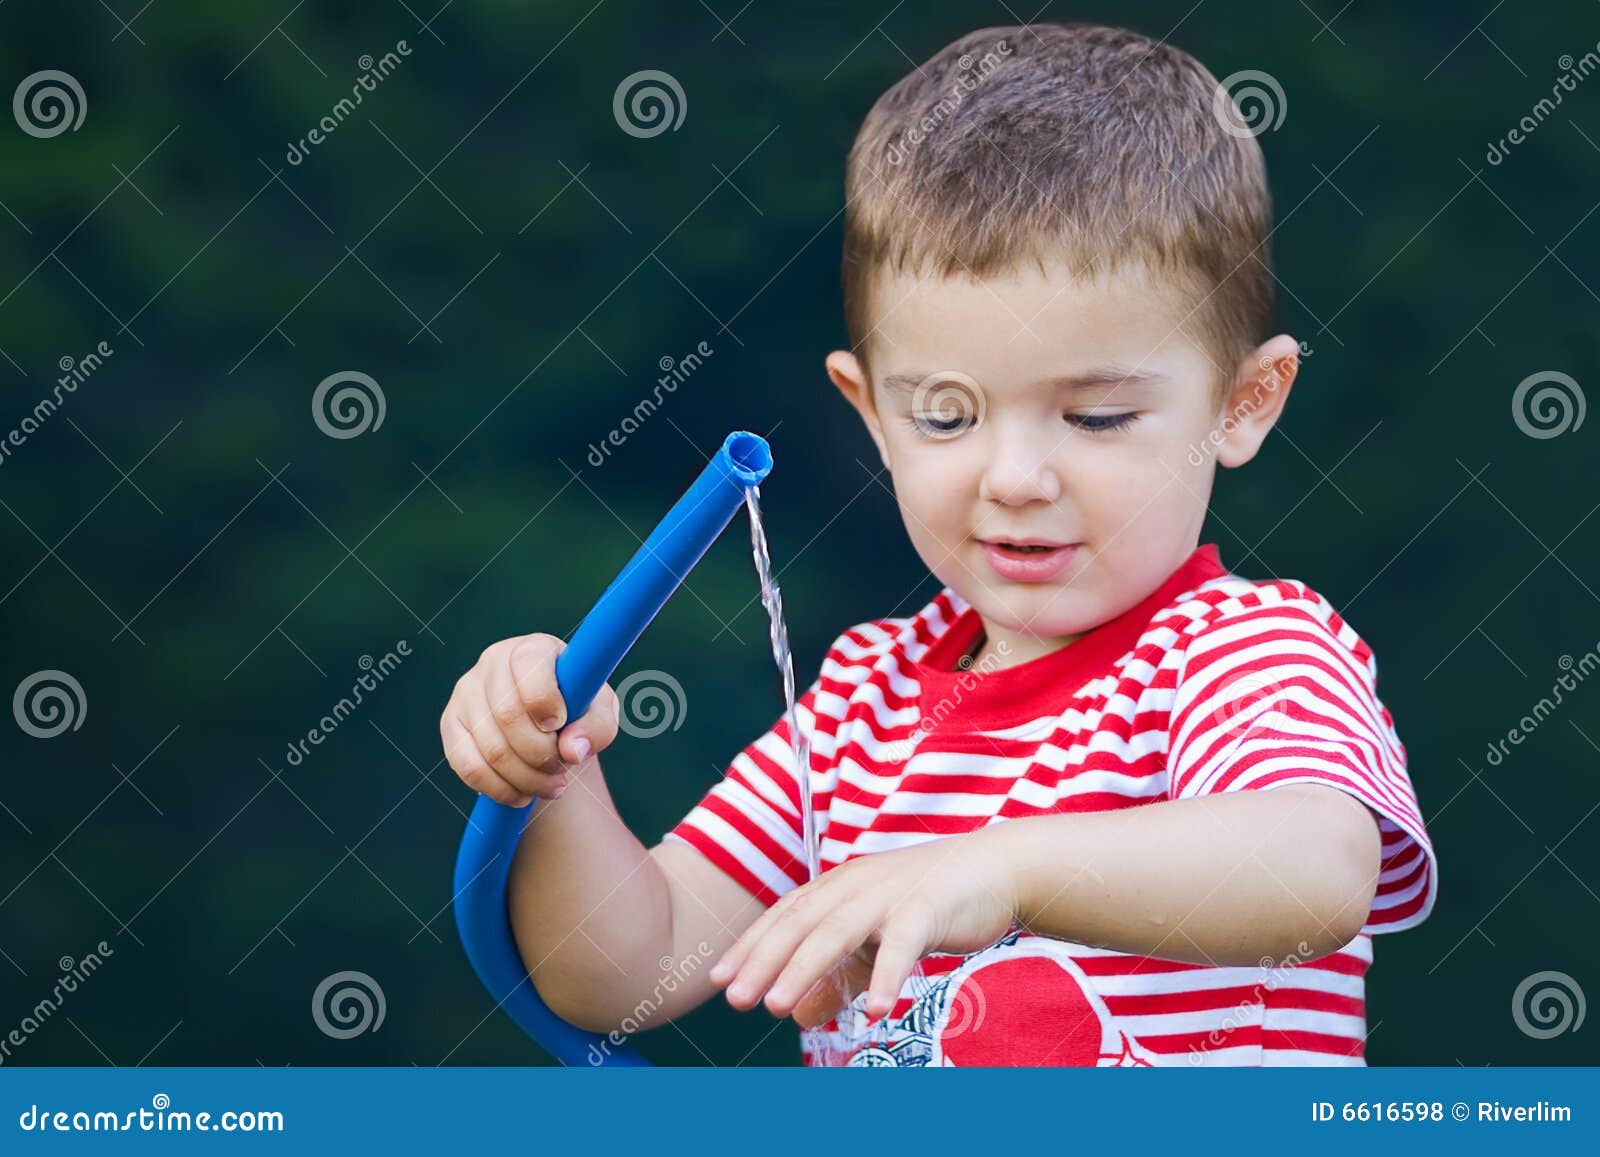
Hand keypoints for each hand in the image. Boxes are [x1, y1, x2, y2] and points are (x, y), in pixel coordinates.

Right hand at [440, 633, 619, 806]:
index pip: (528, 664)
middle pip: (508, 715)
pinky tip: (522, 794)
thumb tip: (573, 750)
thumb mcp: (599, 714)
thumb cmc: (578, 711)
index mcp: (532, 649)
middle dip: (541, 753)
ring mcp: (467, 693)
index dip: (543, 700)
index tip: (559, 725)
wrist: (549, 726)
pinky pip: (468, 766)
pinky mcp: (451, 724)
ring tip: (551, 785)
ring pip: (490, 747)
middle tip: (561, 769)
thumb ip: (596, 728)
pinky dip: (499, 789)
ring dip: (526, 778)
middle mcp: (493, 663)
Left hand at [708, 831, 1019, 1027]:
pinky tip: (873, 1011)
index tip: (719, 979)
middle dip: (763, 961)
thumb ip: (842, 977)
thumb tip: (803, 1018)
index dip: (750, 946)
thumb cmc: (932, 904)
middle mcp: (855, 884)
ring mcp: (889, 893)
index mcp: (840, 886)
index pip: (784, 916)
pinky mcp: (927, 906)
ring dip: (804, 970)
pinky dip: (885, 977)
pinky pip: (901, 945)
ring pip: (837, 932)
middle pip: (800, 923)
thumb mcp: (877, 942)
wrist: (997, 868)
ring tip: (780, 1006)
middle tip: (736, 998)